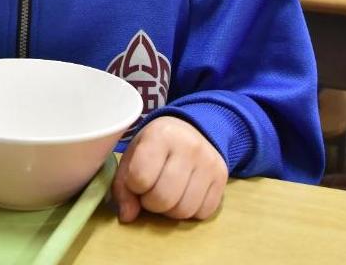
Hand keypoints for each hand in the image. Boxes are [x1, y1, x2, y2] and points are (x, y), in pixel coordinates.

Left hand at [112, 116, 227, 222]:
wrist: (191, 130)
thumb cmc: (156, 144)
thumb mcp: (133, 154)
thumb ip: (124, 184)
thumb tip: (127, 216)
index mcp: (161, 134)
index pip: (140, 178)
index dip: (134, 186)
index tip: (136, 179)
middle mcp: (188, 146)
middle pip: (163, 198)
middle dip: (151, 202)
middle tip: (151, 191)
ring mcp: (208, 161)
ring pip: (184, 210)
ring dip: (170, 210)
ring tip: (167, 192)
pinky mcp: (222, 176)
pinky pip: (203, 213)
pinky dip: (190, 211)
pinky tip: (184, 194)